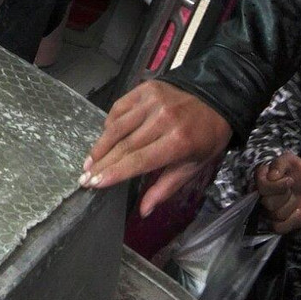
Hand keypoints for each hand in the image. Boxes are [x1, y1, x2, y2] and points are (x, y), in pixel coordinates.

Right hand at [80, 80, 231, 217]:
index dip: (114, 173)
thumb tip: (143, 211)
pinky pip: (120, 108)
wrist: (216, 98)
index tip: (94, 184)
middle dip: (102, 164)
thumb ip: (166, 188)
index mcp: (178, 142)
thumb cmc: (205, 138)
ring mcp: (152, 101)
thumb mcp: (192, 167)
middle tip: (84, 178)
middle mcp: (162, 119)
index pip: (139, 160)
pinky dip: (109, 124)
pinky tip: (104, 138)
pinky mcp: (146, 88)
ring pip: (117, 126)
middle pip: (124, 145)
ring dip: (100, 145)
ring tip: (88, 162)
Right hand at [254, 152, 300, 234]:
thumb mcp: (292, 161)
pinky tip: (298, 212)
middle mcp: (261, 196)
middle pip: (267, 203)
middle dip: (286, 196)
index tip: (290, 180)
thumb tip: (272, 176)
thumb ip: (281, 162)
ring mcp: (268, 211)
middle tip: (292, 190)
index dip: (278, 186)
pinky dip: (291, 221)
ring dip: (291, 206)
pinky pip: (278, 229)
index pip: (262, 187)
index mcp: (262, 179)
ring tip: (295, 198)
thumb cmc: (299, 173)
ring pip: (275, 215)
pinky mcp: (278, 223)